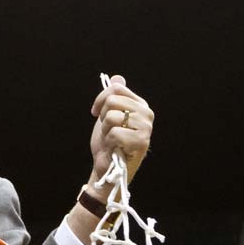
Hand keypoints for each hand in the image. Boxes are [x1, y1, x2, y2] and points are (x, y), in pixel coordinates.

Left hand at [88, 75, 153, 193]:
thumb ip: (114, 97)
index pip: (116, 88)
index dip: (100, 101)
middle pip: (111, 101)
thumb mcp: (107, 116)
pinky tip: (115, 148)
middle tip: (108, 131)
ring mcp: (146, 127)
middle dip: (102, 118)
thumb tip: (117, 78)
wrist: (106, 167)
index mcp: (140, 104)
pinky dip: (109, 142)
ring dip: (105, 131)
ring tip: (112, 140)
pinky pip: (115, 133)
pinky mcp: (142, 141)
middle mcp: (146, 113)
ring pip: (112, 117)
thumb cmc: (108, 143)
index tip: (97, 113)